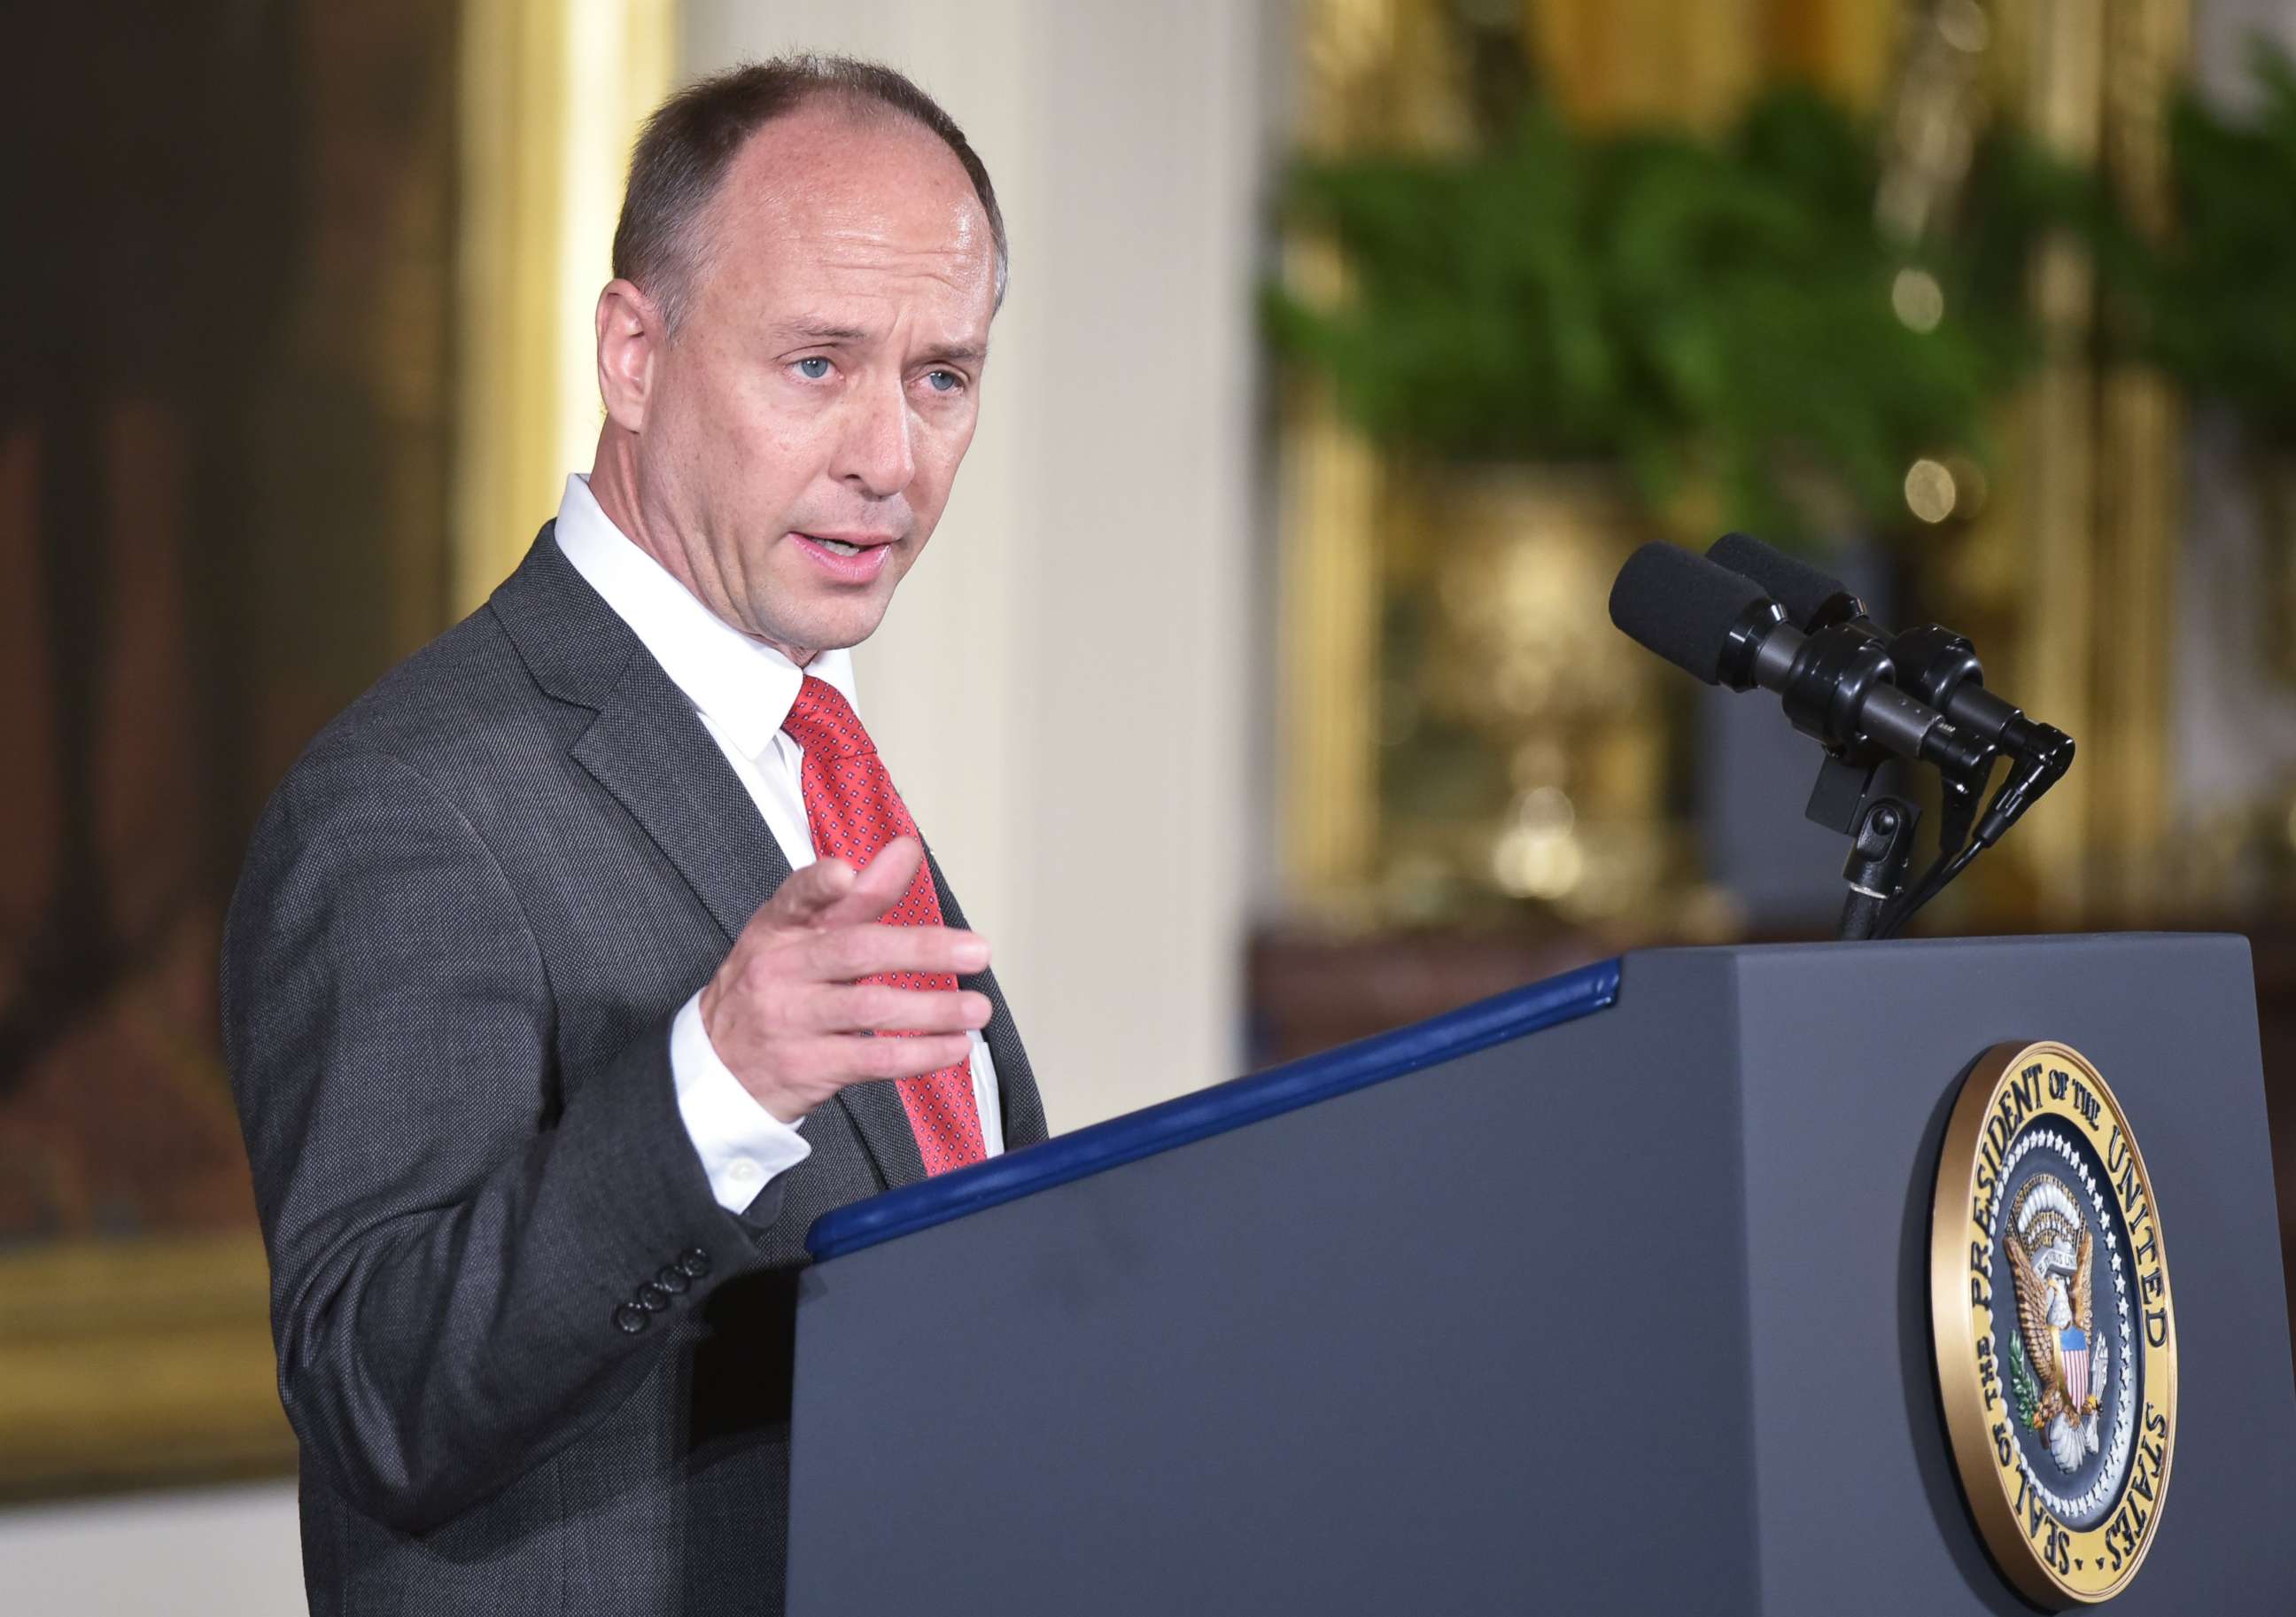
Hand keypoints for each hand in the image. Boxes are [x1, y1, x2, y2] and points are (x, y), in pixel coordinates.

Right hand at [698, 836, 991, 1122]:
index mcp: (777, 928)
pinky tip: (954, 1046)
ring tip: (978, 1008)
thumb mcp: (797, 936)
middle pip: (854, 951)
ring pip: (869, 1009)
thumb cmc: (772, 989)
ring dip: (933, 1009)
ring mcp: (790, 1020)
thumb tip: (906, 850)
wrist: (717, 1069)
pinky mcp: (807, 1067)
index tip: (847, 873)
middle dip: (921, 949)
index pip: (796, 898)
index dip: (821, 884)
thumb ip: (858, 897)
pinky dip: (920, 1053)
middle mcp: (779, 970)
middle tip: (976, 951)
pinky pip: (872, 1059)